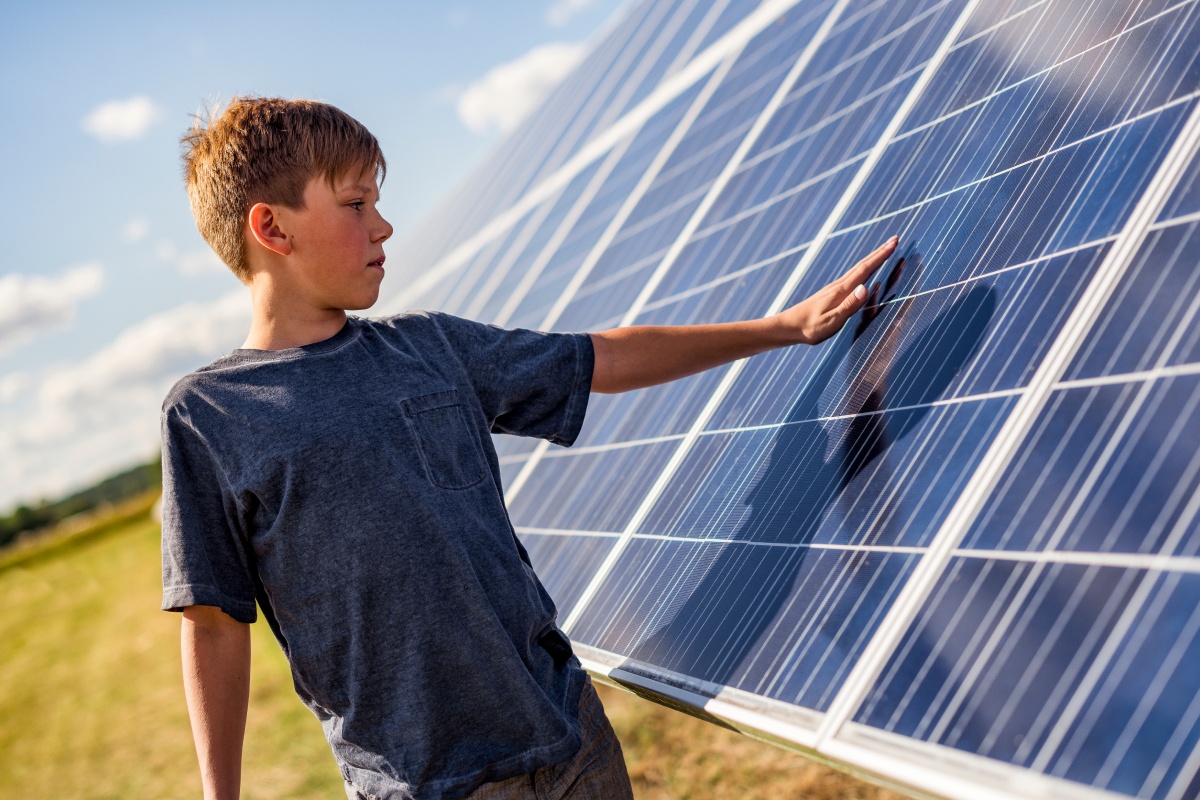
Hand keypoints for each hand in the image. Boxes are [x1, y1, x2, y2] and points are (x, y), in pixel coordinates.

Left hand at [774, 236, 897, 344]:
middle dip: (880, 252)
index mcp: (841, 291)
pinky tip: (863, 273)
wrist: (788, 327)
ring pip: (857, 270)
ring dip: (872, 259)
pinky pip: (851, 277)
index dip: (881, 256)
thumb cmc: (809, 328)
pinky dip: (862, 270)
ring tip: (884, 251)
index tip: (894, 242)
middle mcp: (838, 286)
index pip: (865, 269)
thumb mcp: (832, 321)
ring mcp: (834, 289)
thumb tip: (866, 287)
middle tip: (895, 239)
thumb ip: (849, 305)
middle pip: (862, 265)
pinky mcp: (830, 294)